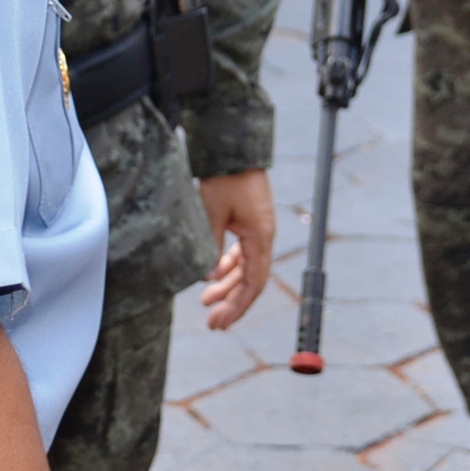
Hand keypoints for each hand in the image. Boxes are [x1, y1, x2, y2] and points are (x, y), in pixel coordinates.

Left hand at [196, 169, 275, 329]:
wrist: (234, 147)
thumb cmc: (225, 178)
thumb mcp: (212, 213)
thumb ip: (211, 247)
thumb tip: (209, 277)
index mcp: (260, 237)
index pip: (254, 282)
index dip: (239, 306)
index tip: (223, 323)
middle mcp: (264, 235)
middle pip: (251, 278)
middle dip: (231, 301)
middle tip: (212, 321)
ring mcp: (258, 227)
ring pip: (245, 265)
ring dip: (227, 284)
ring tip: (205, 299)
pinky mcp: (250, 219)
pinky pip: (242, 250)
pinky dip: (228, 264)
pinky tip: (213, 273)